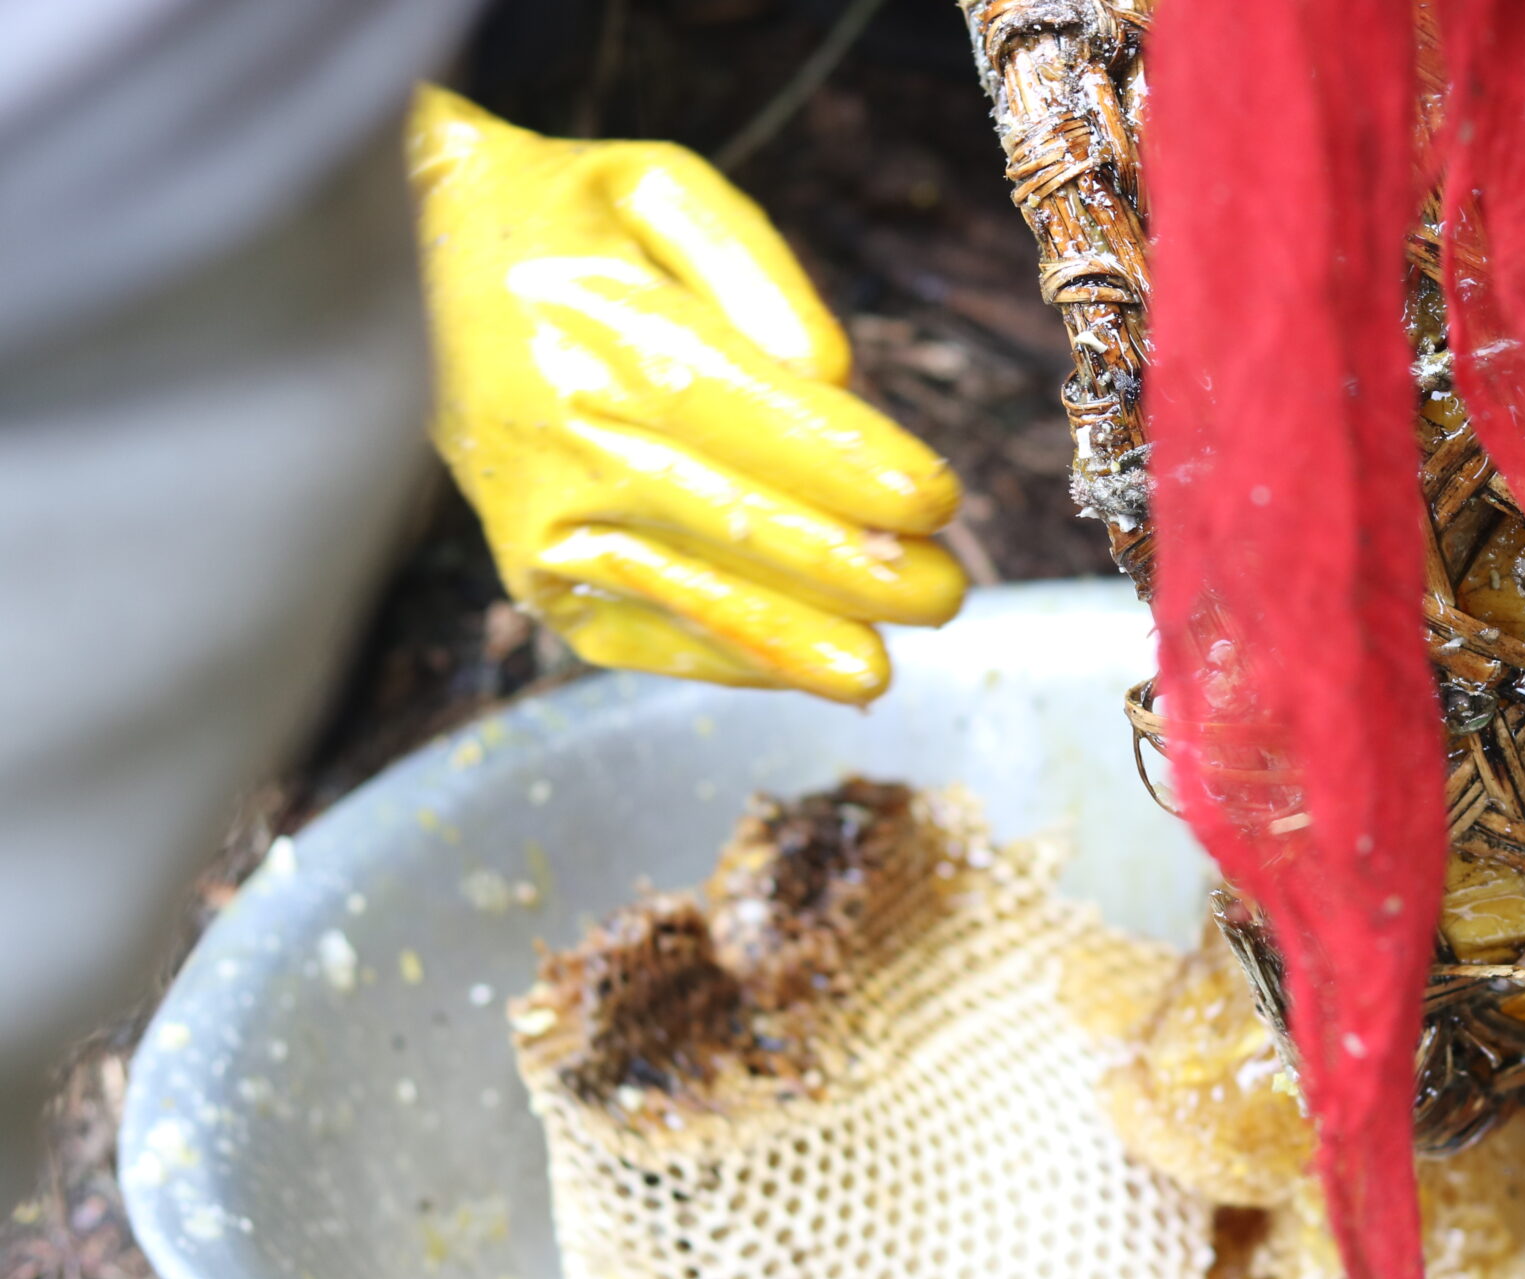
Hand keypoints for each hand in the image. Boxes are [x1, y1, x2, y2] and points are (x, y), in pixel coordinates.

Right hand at [407, 87, 963, 701]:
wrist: (405, 261)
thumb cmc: (564, 219)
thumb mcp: (655, 185)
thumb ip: (750, 265)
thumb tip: (826, 372)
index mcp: (598, 323)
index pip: (745, 408)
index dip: (846, 463)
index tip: (936, 498)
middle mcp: (559, 427)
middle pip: (729, 513)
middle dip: (848, 566)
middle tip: (943, 592)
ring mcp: (535, 511)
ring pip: (683, 588)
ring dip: (789, 638)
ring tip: (877, 668)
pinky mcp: (528, 567)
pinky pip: (630, 632)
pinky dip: (717, 659)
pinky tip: (797, 671)